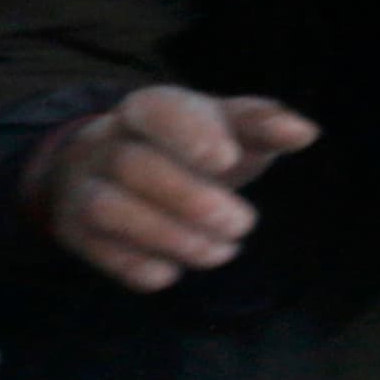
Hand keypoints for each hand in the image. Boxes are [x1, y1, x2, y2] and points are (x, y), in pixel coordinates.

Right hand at [29, 86, 317, 292]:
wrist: (116, 165)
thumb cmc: (191, 142)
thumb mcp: (228, 126)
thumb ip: (263, 126)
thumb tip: (304, 132)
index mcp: (149, 108)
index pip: (157, 110)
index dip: (188, 134)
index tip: (226, 160)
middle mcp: (107, 143)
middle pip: (133, 165)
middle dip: (190, 199)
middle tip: (243, 223)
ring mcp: (85, 186)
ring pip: (107, 209)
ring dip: (169, 237)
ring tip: (221, 252)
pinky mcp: (76, 229)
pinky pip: (96, 250)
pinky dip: (136, 265)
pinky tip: (172, 271)